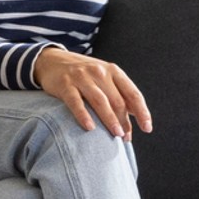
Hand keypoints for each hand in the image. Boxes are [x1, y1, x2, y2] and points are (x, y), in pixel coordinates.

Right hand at [35, 46, 151, 136]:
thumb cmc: (82, 74)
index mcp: (113, 71)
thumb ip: (118, 94)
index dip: (142, 112)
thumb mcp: (103, 77)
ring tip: (115, 134)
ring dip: (110, 119)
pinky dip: (84, 115)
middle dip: (124, 121)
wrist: (51, 60)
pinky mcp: (65, 84)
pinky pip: (76, 102)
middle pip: (117, 100)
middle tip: (125, 137)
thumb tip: (135, 118)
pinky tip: (90, 128)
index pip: (133, 93)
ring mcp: (81, 77)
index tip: (147, 128)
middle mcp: (99, 72)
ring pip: (100, 101)